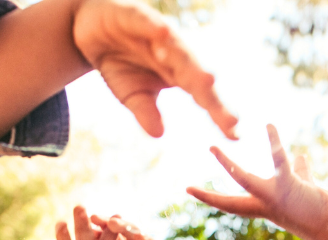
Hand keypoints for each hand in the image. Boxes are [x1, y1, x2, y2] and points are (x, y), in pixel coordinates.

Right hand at [74, 0, 237, 138]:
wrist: (92, 27)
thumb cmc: (120, 62)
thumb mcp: (130, 93)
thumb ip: (146, 111)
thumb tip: (159, 134)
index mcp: (177, 74)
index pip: (203, 97)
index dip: (219, 114)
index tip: (234, 136)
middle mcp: (174, 54)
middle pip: (197, 76)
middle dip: (214, 98)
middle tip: (231, 120)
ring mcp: (157, 34)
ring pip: (178, 49)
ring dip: (192, 64)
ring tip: (208, 81)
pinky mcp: (135, 15)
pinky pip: (146, 21)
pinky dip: (154, 27)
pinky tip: (163, 33)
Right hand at [186, 125, 327, 239]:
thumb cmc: (320, 210)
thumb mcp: (304, 188)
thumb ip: (299, 172)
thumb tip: (299, 157)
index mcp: (263, 206)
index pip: (232, 203)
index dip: (210, 198)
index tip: (190, 190)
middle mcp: (263, 205)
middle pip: (229, 202)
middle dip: (207, 196)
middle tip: (185, 188)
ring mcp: (273, 197)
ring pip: (243, 180)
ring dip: (225, 166)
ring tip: (211, 149)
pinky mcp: (289, 186)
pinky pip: (278, 160)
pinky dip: (273, 142)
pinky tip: (269, 126)